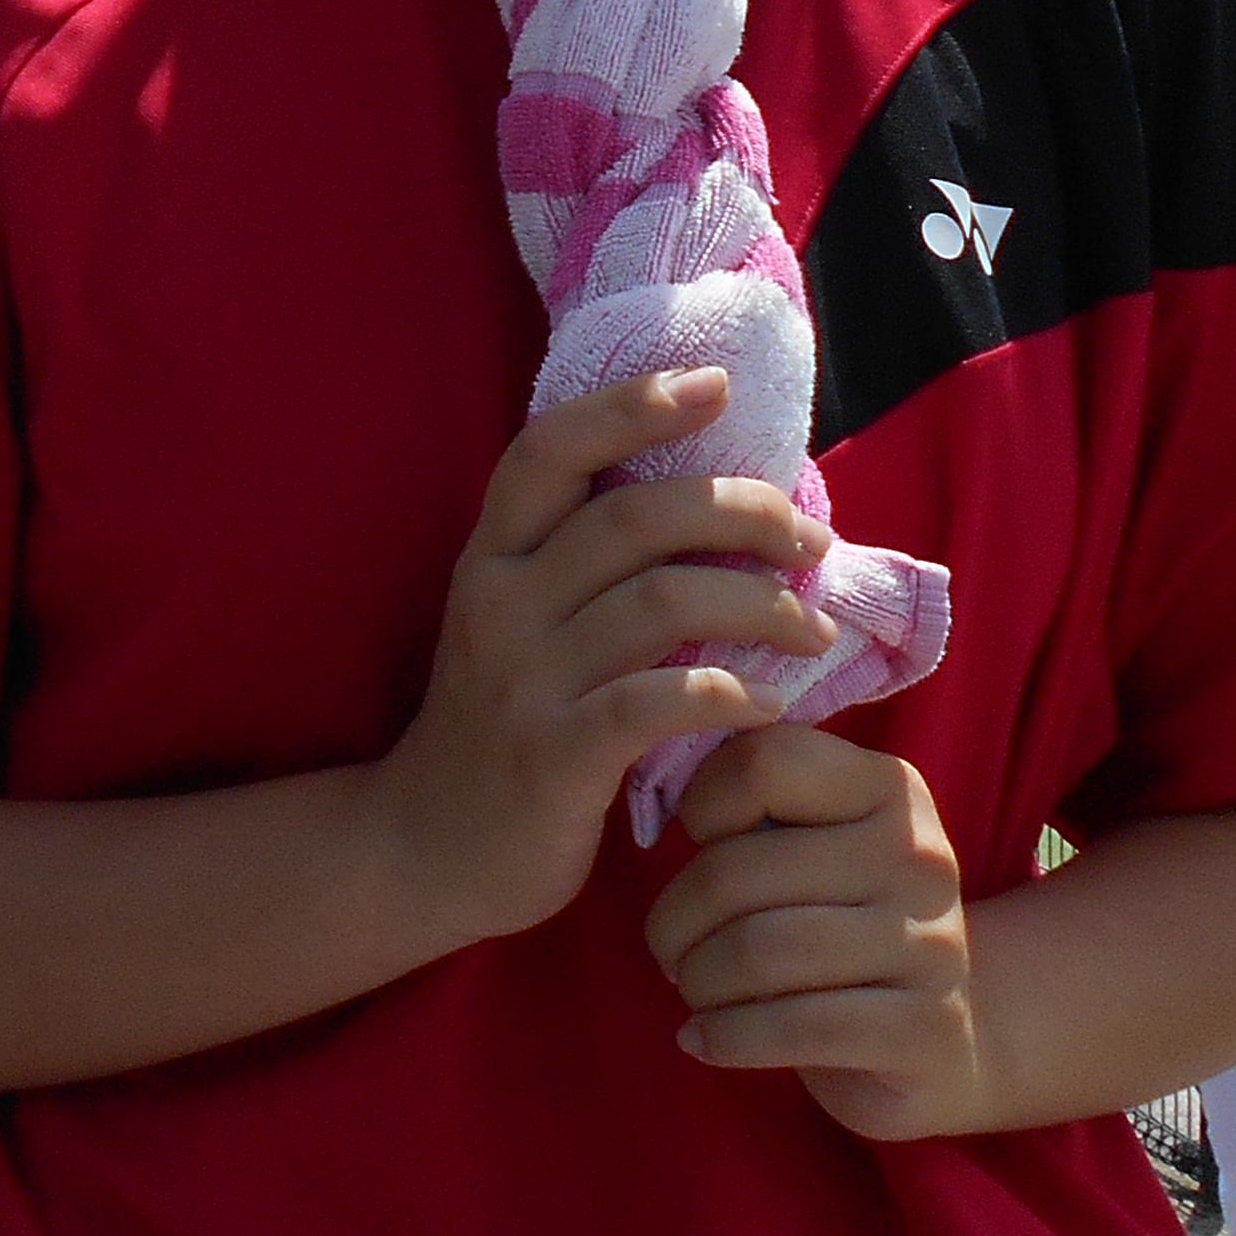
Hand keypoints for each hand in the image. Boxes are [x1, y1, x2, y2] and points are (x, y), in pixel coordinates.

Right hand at [361, 368, 830, 956]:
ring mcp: (523, 679)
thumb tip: (713, 505)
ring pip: (661, 602)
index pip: (552, 448)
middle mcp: (501, 602)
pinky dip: (727, 693)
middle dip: (741, 511)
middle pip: (634, 517)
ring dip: (759, 603)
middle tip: (810, 540)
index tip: (716, 385)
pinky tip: (773, 701)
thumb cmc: (502, 727)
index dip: (632, 403)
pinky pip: (655, 703)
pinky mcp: (553, 756)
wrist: (423, 851)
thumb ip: (585, 568)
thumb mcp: (519, 627)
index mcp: (494, 558)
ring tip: (813, 625)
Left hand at [646, 728, 985, 1139]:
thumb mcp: (808, 843)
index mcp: (889, 789)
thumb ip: (755, 798)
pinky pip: (794, 1029)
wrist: (938, 1032)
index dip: (701, 806)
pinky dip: (726, 1037)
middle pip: (736, 872)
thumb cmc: (838, 921)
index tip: (696, 847)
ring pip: (757, 953)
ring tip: (691, 990)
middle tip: (668, 948)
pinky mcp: (926, 1028)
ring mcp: (931, 944)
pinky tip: (704, 1039)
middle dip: (674, 920)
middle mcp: (919, 856)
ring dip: (697, 980)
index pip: (762, 762)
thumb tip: (657, 757)